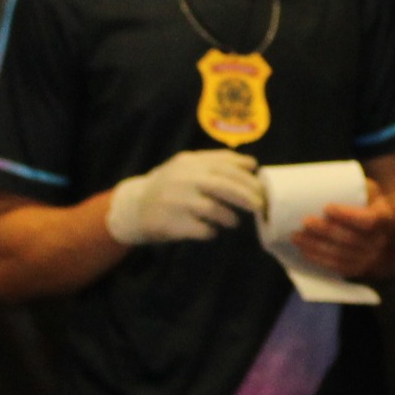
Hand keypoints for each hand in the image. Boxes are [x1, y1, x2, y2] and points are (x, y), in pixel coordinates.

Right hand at [108, 149, 260, 245]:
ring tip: (232, 221)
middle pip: (224, 186)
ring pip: (215, 210)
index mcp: (189, 163)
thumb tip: (251, 164)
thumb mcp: (187, 166)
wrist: (134, 207)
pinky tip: (211, 230)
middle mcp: (183, 179)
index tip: (261, 187)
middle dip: (246, 196)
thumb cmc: (170, 186)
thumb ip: (217, 162)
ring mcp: (177, 202)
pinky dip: (212, 232)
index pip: (225, 165)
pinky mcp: (173, 224)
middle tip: (259, 206)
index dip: (247, 176)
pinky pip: (203, 230)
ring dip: (230, 217)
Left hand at [288, 195, 394, 280]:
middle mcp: (379, 242)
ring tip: (296, 236)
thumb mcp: (369, 191)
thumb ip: (354, 186)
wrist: (381, 232)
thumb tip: (322, 183)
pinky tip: (304, 250)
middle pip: (350, 239)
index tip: (327, 207)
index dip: (347, 216)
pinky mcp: (356, 268)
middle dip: (325, 231)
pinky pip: (336, 266)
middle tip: (305, 221)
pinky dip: (318, 259)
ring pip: (340, 255)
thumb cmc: (369, 205)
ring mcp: (369, 258)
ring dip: (316, 246)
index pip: (368, 220)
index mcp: (385, 219)